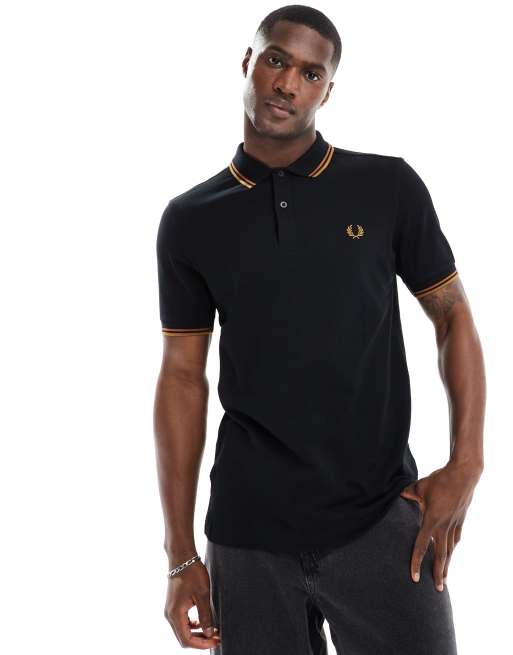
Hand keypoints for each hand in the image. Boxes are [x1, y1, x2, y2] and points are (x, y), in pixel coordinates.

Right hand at [164, 559, 220, 648]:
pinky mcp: (173, 605)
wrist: (182, 558)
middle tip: (216, 637)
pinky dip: (192, 626)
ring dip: (197, 634)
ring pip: (182, 631)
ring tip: (212, 630)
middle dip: (200, 641)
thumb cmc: (192, 573)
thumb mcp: (203, 595)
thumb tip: (208, 634)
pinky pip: (182, 622)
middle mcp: (169, 615)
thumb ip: (205, 616)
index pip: (187, 640)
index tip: (215, 641)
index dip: (202, 644)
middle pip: (183, 638)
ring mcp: (170, 610)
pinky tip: (203, 622)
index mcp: (175, 614)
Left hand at [400, 460, 481, 591]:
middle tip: (437, 589)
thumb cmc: (439, 479)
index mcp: (431, 520)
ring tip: (444, 579)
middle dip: (437, 573)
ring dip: (446, 565)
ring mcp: (454, 524)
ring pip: (449, 549)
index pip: (421, 546)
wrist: (463, 474)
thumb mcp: (419, 487)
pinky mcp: (460, 519)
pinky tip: (450, 553)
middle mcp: (444, 526)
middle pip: (439, 555)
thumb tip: (399, 495)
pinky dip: (452, 548)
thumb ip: (408, 494)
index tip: (414, 577)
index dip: (416, 562)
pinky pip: (455, 538)